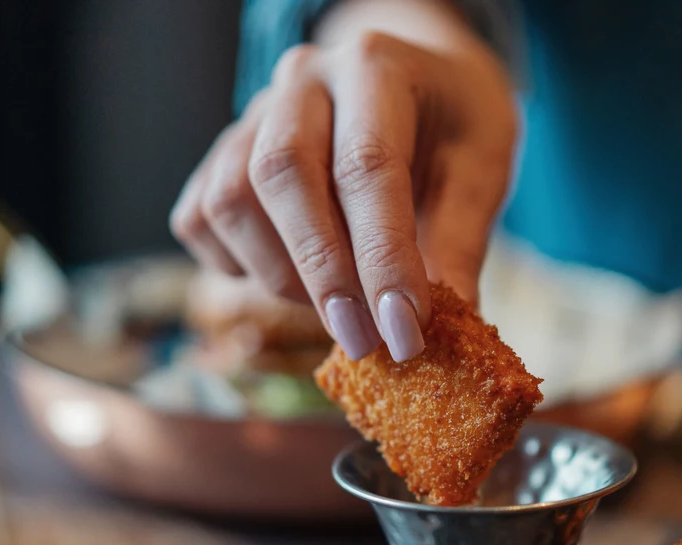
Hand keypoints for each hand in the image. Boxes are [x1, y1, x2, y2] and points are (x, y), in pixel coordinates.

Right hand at [170, 30, 515, 362]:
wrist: (417, 82)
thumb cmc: (452, 126)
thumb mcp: (481, 169)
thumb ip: (460, 240)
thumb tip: (450, 323)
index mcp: (375, 68)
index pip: (366, 166)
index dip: (383, 258)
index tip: (402, 332)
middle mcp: (303, 80)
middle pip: (281, 173)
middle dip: (321, 272)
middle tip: (362, 340)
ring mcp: (253, 115)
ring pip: (229, 200)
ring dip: (280, 274)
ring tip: (338, 305)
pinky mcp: (222, 154)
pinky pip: (201, 219)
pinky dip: (238, 265)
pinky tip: (293, 276)